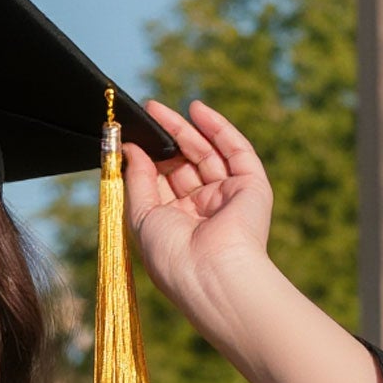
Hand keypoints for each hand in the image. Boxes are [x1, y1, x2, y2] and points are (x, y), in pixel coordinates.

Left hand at [121, 97, 275, 336]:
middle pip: (184, 165)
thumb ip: (136, 180)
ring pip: (207, 153)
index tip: (131, 138)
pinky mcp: (251, 186)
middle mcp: (203, 211)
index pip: (162, 184)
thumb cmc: (171, 255)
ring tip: (159, 109)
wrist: (211, 273)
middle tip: (147, 113)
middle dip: (166, 139)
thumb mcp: (141, 217)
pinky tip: (197, 110)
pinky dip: (217, 128)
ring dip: (186, 129)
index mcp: (177, 225)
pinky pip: (236, 150)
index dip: (149, 160)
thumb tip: (131, 149)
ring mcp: (228, 197)